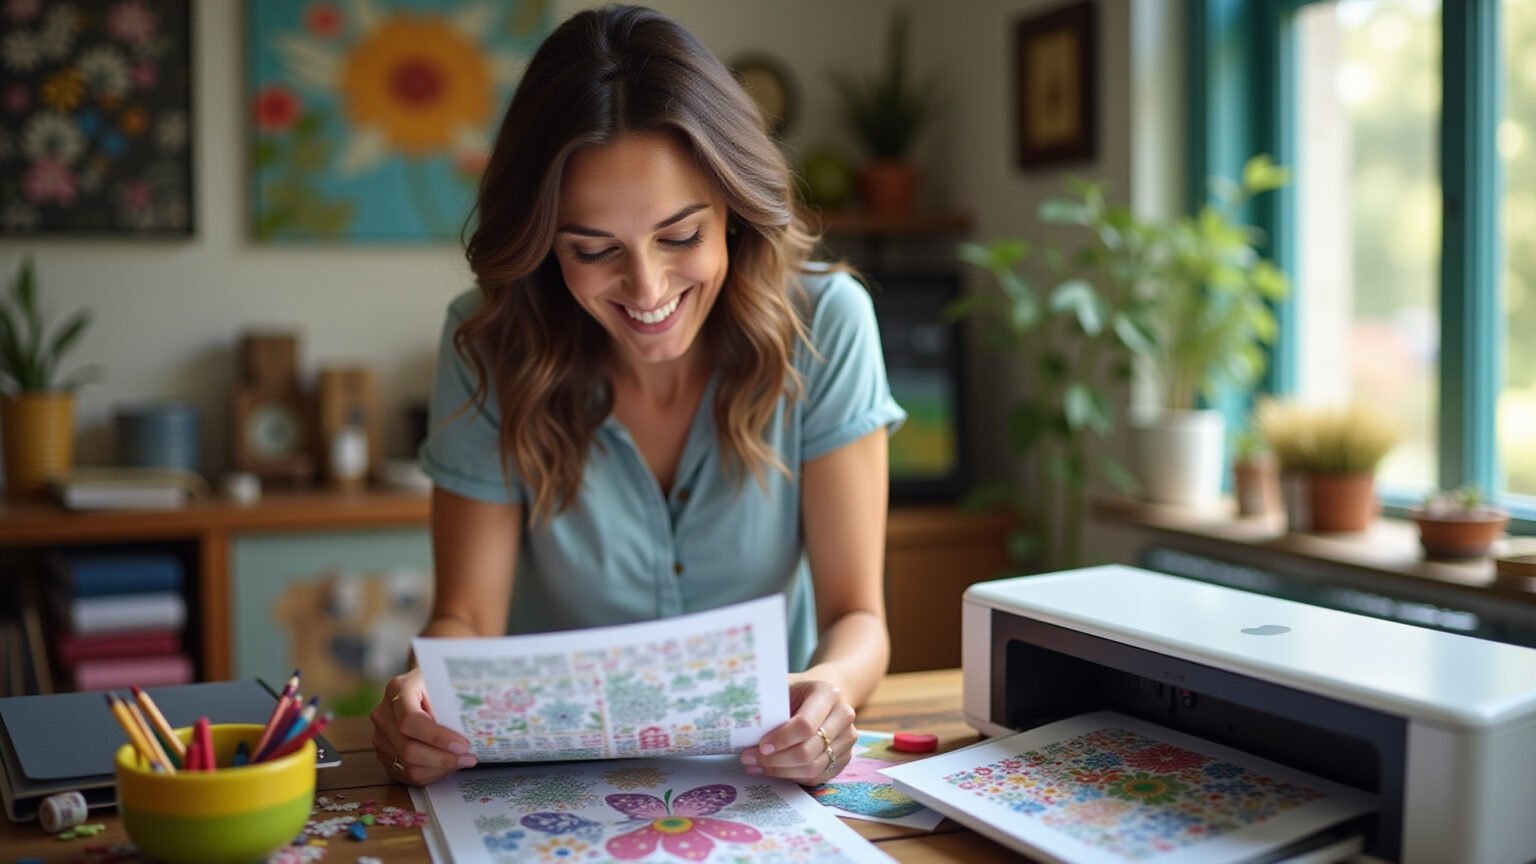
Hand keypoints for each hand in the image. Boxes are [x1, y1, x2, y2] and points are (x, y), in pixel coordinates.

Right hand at [370, 668, 475, 785]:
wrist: (419, 686)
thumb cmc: (436, 684)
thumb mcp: (445, 683)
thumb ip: (451, 704)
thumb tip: (468, 733)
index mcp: (397, 689)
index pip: (410, 721)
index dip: (437, 738)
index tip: (462, 745)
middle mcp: (383, 714)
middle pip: (407, 748)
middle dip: (442, 758)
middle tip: (468, 758)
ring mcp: (380, 736)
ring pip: (407, 766)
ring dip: (438, 769)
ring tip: (460, 762)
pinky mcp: (383, 753)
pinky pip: (405, 774)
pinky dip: (429, 774)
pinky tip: (446, 766)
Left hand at [739, 675, 855, 784]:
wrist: (823, 696)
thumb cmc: (796, 690)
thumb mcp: (782, 685)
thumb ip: (766, 697)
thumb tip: (733, 713)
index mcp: (829, 693)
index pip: (805, 724)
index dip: (781, 739)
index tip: (759, 745)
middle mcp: (844, 716)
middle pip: (808, 750)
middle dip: (774, 759)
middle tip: (749, 759)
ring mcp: (847, 740)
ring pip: (811, 767)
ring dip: (779, 771)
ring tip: (755, 766)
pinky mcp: (844, 758)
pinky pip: (816, 777)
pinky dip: (791, 777)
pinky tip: (772, 770)